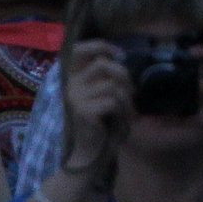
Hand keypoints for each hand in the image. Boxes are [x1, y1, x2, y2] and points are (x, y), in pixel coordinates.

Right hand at [59, 40, 133, 179]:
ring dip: (127, 99)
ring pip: (112, 85)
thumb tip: (120, 58)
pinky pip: (113, 101)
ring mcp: (75, 98)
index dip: (101, 46)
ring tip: (129, 112)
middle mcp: (69, 85)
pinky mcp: (84, 111)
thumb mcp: (101, 95)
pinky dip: (125, 110)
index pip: (79, 50)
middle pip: (103, 64)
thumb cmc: (99, 125)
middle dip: (123, 76)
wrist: (89, 155)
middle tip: (132, 92)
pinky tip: (124, 121)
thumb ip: (105, 77)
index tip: (120, 55)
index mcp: (71, 78)